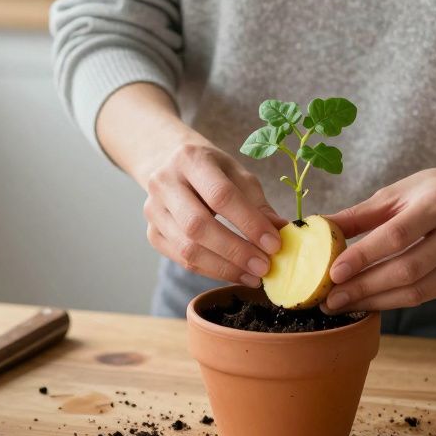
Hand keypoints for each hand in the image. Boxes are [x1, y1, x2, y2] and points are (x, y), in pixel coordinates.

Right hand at [143, 142, 285, 286]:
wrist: (169, 164)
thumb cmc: (212, 170)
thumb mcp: (237, 174)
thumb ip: (258, 203)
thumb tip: (282, 231)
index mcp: (190, 160)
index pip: (221, 196)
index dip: (249, 223)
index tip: (274, 244)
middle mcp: (164, 184)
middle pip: (198, 226)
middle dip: (236, 251)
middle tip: (264, 267)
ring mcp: (154, 211)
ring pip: (188, 249)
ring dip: (224, 267)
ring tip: (253, 276)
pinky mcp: (152, 234)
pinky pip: (182, 260)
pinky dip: (211, 271)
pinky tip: (234, 273)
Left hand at [322, 166, 435, 311]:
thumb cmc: (424, 193)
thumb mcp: (391, 195)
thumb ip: (356, 216)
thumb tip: (315, 230)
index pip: (397, 236)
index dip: (363, 256)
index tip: (333, 273)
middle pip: (407, 269)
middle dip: (365, 287)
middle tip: (331, 299)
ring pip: (417, 291)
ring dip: (376, 301)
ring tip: (344, 304)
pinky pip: (425, 296)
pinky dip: (394, 301)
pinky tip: (369, 301)